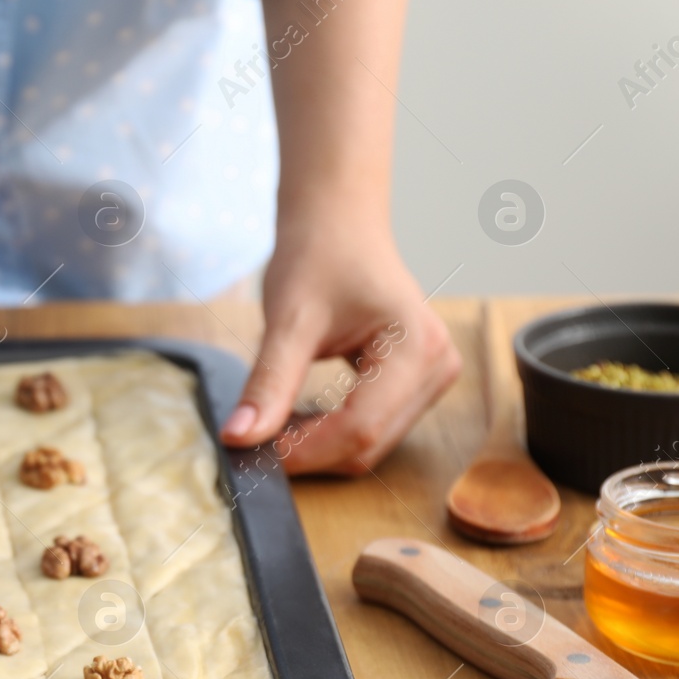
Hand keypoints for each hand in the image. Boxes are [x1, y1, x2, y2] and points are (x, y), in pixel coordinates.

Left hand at [218, 217, 460, 474]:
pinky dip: (332, 432)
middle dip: (311, 452)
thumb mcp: (288, 320)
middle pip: (369, 443)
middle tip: (256, 442)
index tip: (258, 453)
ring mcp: (433, 377)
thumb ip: (268, 384)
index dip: (306, 451)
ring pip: (372, 444)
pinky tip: (298, 417)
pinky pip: (374, 428)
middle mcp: (438, 366)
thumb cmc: (319, 255)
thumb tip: (240, 437)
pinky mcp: (417, 383)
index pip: (361, 427)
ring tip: (276, 422)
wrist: (338, 224)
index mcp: (417, 346)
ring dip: (321, 446)